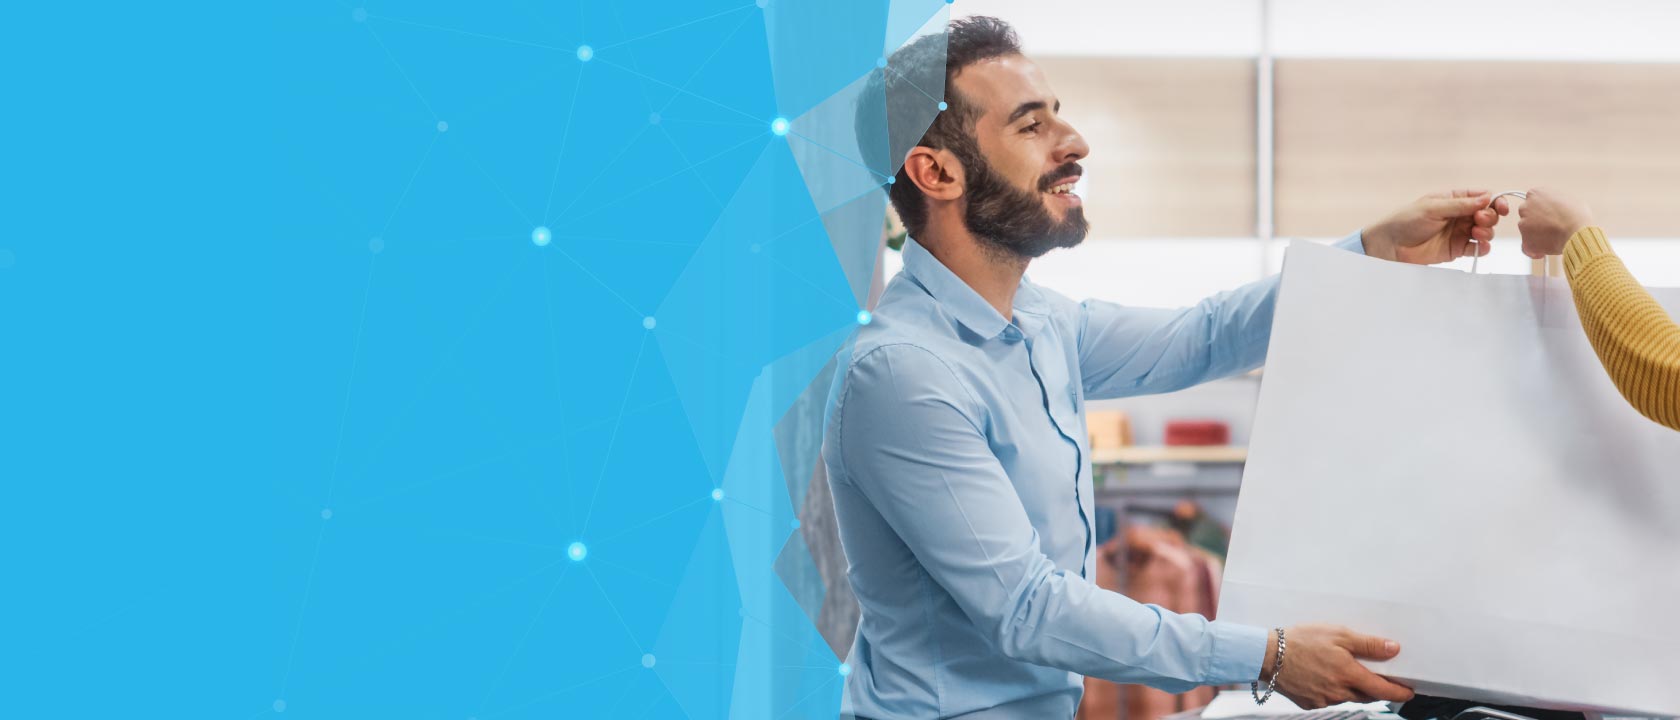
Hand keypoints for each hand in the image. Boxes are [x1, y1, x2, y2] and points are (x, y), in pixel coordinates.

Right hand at [1262, 624, 1414, 706]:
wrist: (1267, 655)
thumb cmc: (1301, 640)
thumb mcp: (1338, 634)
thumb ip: (1368, 644)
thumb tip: (1393, 649)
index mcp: (1349, 675)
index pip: (1383, 689)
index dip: (1399, 691)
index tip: (1408, 691)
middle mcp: (1339, 692)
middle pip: (1367, 695)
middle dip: (1376, 689)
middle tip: (1379, 678)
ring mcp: (1324, 700)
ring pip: (1348, 697)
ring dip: (1352, 688)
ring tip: (1343, 670)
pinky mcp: (1310, 704)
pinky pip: (1329, 699)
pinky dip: (1333, 691)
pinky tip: (1324, 677)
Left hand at [1362, 190, 1503, 264]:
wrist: (1390, 245)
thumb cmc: (1406, 221)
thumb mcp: (1432, 208)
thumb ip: (1460, 204)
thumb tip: (1487, 198)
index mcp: (1454, 199)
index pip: (1482, 197)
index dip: (1495, 201)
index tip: (1500, 207)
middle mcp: (1460, 215)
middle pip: (1488, 214)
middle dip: (1489, 216)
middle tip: (1478, 220)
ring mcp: (1459, 233)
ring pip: (1486, 231)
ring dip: (1488, 231)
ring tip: (1476, 232)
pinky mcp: (1456, 249)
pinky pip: (1478, 248)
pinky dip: (1484, 247)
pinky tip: (1480, 245)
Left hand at [1517, 187, 1593, 258]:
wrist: (1577, 231)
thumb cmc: (1577, 215)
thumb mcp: (1568, 199)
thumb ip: (1555, 202)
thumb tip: (1556, 206)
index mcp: (1536, 193)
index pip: (1533, 201)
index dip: (1542, 210)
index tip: (1548, 215)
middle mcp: (1525, 207)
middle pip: (1528, 215)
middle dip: (1536, 222)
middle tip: (1550, 228)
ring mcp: (1523, 224)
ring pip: (1527, 232)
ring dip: (1536, 236)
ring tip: (1553, 240)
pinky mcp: (1525, 240)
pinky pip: (1526, 247)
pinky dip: (1534, 250)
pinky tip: (1543, 252)